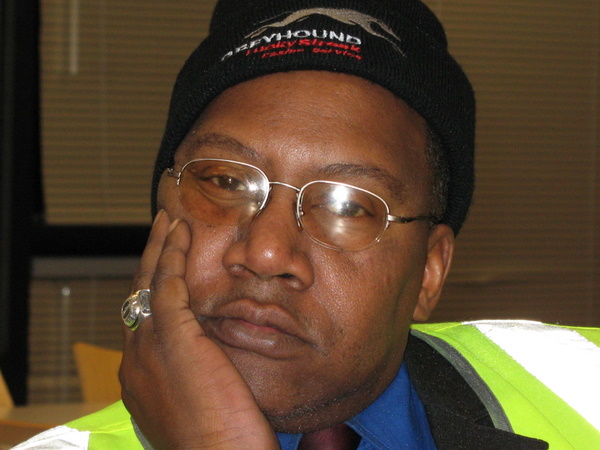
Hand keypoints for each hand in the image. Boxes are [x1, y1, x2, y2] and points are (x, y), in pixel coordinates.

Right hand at [119, 210, 278, 448]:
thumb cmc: (221, 445)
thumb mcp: (199, 407)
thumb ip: (196, 378)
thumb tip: (210, 363)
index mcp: (140, 379)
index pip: (143, 322)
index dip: (152, 291)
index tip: (164, 269)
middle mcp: (135, 360)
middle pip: (138, 296)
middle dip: (150, 260)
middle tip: (161, 230)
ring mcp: (148, 347)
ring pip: (148, 283)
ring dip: (160, 248)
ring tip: (169, 221)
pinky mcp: (170, 337)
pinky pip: (167, 283)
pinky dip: (172, 254)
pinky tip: (181, 232)